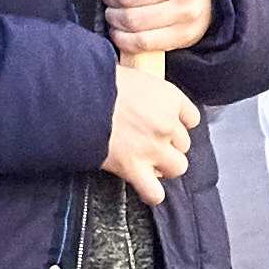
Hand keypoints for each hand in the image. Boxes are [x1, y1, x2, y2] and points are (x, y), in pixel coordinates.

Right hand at [100, 68, 200, 202]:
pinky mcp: (134, 169)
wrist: (77, 100)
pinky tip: (144, 186)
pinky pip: (155, 193)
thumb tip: (141, 101)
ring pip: (178, 167)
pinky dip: (151, 193)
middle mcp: (167, 124)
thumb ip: (146, 92)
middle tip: (149, 141)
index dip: (178, 122)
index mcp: (168, 98)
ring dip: (165, 166)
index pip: (191, 117)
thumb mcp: (131, 76)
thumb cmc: (98, 83)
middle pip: (183, 143)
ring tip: (148, 163)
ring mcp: (153, 149)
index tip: (166, 123)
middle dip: (168, 144)